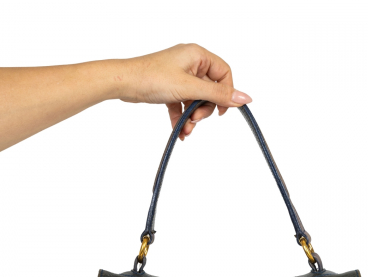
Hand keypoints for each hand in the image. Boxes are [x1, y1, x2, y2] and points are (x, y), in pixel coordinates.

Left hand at [114, 44, 251, 139]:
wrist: (123, 83)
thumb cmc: (152, 78)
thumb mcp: (190, 88)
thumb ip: (218, 94)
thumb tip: (245, 98)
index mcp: (198, 55)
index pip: (224, 74)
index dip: (226, 93)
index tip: (221, 111)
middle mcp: (190, 63)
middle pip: (211, 90)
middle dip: (204, 109)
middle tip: (196, 119)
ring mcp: (180, 76)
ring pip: (196, 100)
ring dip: (193, 117)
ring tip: (186, 128)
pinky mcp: (170, 88)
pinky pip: (183, 105)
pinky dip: (182, 117)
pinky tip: (179, 130)